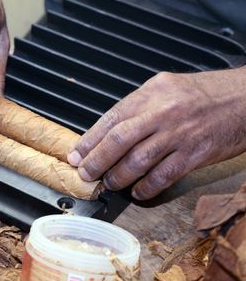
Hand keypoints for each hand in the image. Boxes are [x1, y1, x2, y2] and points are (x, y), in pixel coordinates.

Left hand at [67, 68, 245, 199]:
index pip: (111, 119)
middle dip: (97, 161)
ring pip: (138, 160)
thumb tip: (108, 132)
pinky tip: (138, 192)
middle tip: (85, 174)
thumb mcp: (166, 88)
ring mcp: (179, 134)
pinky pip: (163, 176)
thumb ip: (138, 107)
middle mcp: (162, 112)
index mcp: (151, 93)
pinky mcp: (195, 154)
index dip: (89, 140)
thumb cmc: (205, 94)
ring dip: (118, 176)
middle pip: (119, 140)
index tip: (76, 155)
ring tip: (109, 184)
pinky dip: (146, 188)